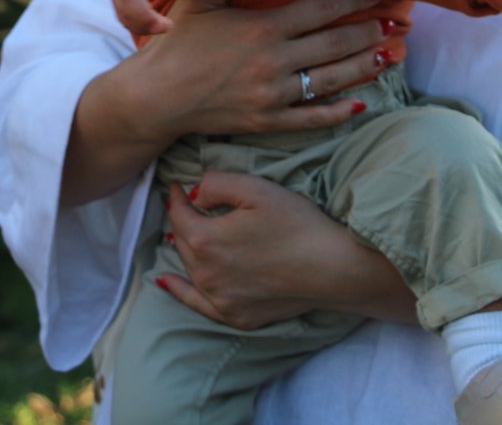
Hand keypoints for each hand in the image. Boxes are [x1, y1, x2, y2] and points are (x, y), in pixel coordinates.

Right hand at [62, 0, 388, 205]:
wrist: (155, 96)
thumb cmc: (176, 42)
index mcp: (263, 27)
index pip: (322, 10)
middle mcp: (275, 61)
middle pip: (336, 43)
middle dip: (371, 30)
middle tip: (399, 21)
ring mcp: (274, 95)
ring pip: (333, 79)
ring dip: (366, 66)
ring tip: (391, 55)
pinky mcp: (268, 121)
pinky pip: (312, 118)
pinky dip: (339, 112)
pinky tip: (361, 104)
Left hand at [157, 173, 415, 329]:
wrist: (333, 268)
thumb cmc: (298, 223)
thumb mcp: (256, 189)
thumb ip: (216, 184)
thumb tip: (192, 194)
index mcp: (206, 239)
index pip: (178, 213)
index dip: (176, 196)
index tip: (178, 185)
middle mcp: (205, 273)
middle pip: (182, 241)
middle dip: (183, 220)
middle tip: (188, 205)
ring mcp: (219, 299)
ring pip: (190, 267)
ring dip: (187, 248)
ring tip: (189, 232)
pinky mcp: (235, 316)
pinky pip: (196, 303)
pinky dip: (180, 290)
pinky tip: (167, 282)